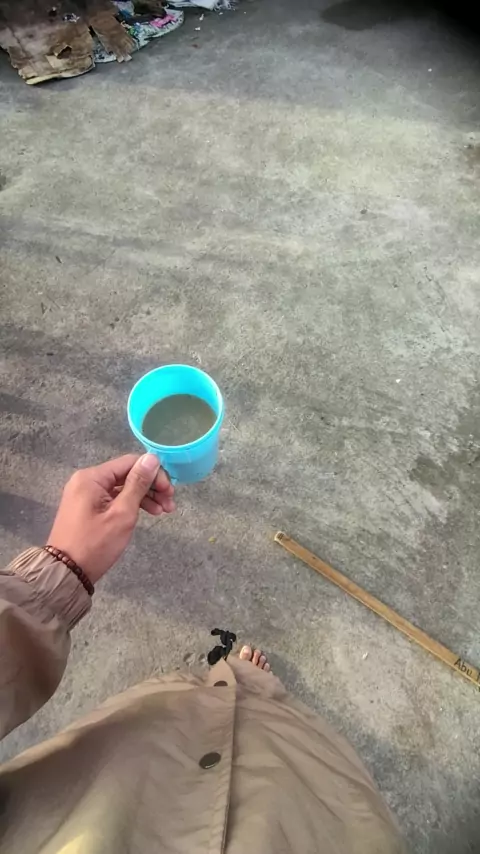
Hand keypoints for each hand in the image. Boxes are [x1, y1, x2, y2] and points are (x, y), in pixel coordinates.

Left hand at [48, 454, 174, 584]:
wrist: (66, 572)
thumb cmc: (95, 544)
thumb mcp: (122, 514)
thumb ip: (138, 484)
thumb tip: (152, 457)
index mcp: (92, 477)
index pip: (130, 462)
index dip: (154, 474)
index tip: (170, 492)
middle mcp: (87, 480)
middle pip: (127, 474)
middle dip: (151, 487)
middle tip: (170, 503)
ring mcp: (86, 494)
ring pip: (122, 487)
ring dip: (145, 496)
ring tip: (164, 511)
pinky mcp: (88, 507)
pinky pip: (114, 498)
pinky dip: (131, 504)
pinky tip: (148, 513)